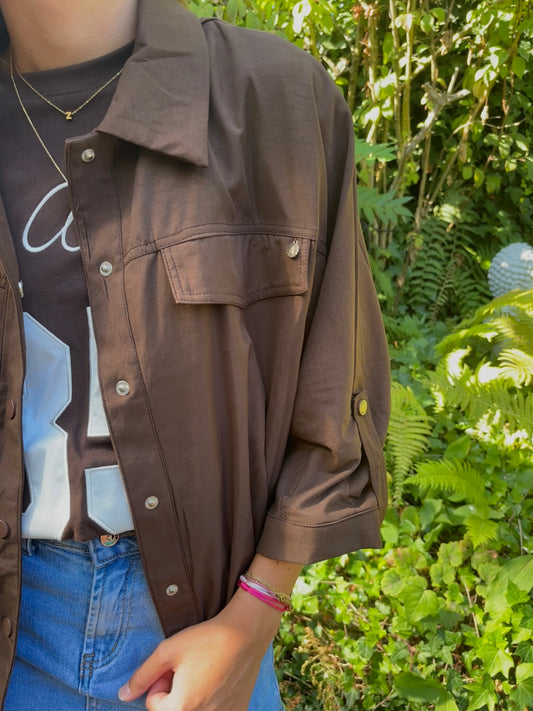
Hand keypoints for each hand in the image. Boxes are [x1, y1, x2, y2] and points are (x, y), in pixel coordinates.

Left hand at [118, 589, 280, 710]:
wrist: (246, 633)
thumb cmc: (205, 639)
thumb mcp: (167, 651)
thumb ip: (142, 675)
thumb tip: (122, 696)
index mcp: (182, 708)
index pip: (155, 704)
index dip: (161, 681)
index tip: (175, 665)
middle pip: (175, 710)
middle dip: (176, 692)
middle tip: (189, 668)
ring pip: (195, 710)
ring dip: (194, 697)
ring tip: (205, 673)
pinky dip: (214, 700)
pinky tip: (221, 680)